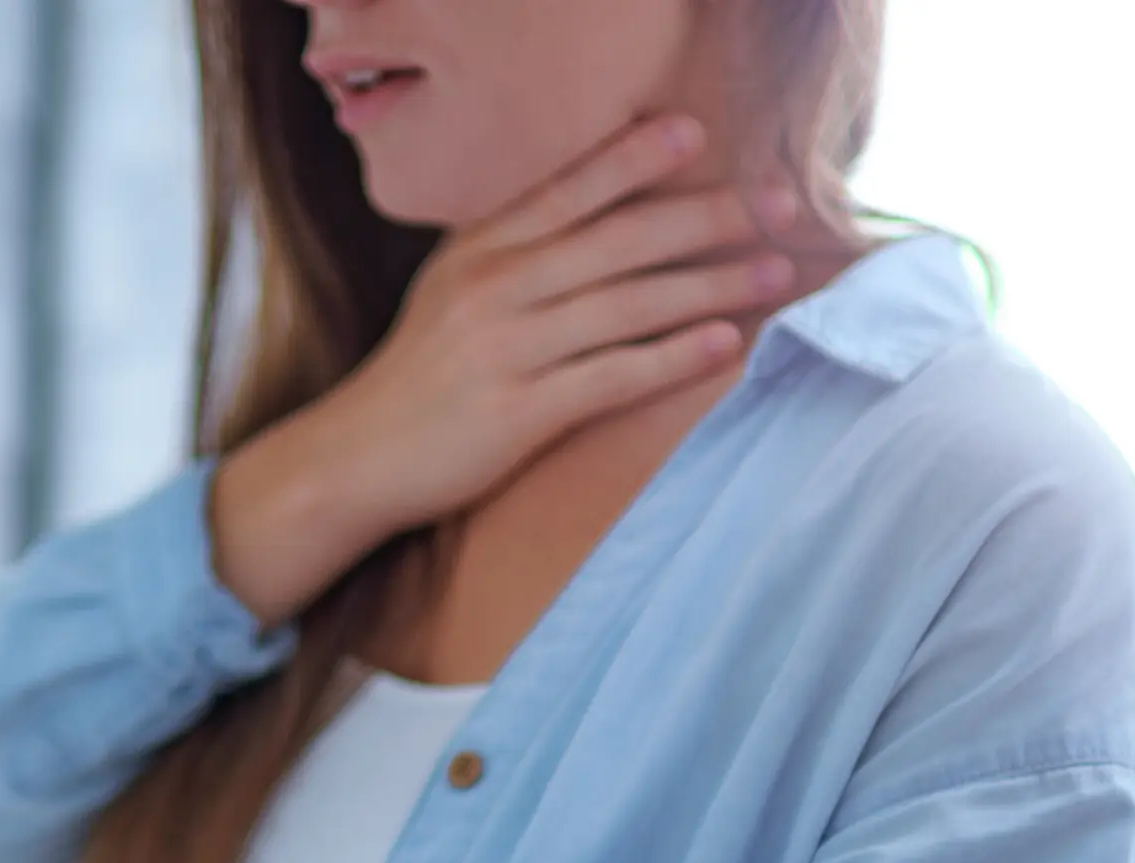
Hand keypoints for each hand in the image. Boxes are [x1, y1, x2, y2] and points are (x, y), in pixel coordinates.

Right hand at [211, 113, 797, 624]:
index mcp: (478, 250)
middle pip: (616, 240)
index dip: (632, 157)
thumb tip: (602, 217)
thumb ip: (515, 251)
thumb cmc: (423, 375)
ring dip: (710, 285)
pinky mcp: (518, 412)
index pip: (566, 189)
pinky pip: (612, 376)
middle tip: (779, 203)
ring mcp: (505, 350)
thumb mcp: (452, 291)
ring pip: (625, 304)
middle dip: (706, 216)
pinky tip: (723, 344)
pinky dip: (672, 357)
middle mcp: (492, 289)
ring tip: (775, 271)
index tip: (697, 132)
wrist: (356, 457)